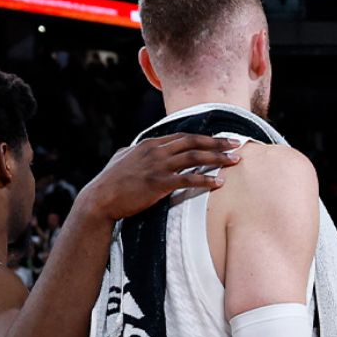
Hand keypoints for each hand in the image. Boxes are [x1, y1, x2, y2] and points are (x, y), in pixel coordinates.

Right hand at [73, 134, 241, 223]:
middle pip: (193, 142)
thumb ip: (135, 152)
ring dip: (217, 158)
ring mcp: (157, 166)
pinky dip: (205, 179)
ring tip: (235, 161)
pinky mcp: (158, 184)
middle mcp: (156, 151)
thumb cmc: (110, 182)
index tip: (221, 140)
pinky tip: (218, 182)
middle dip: (218, 143)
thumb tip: (137, 148)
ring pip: (194, 157)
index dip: (205, 138)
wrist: (100, 199)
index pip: (183, 137)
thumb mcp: (123, 159)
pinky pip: (188, 179)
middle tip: (237, 144)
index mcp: (150, 144)